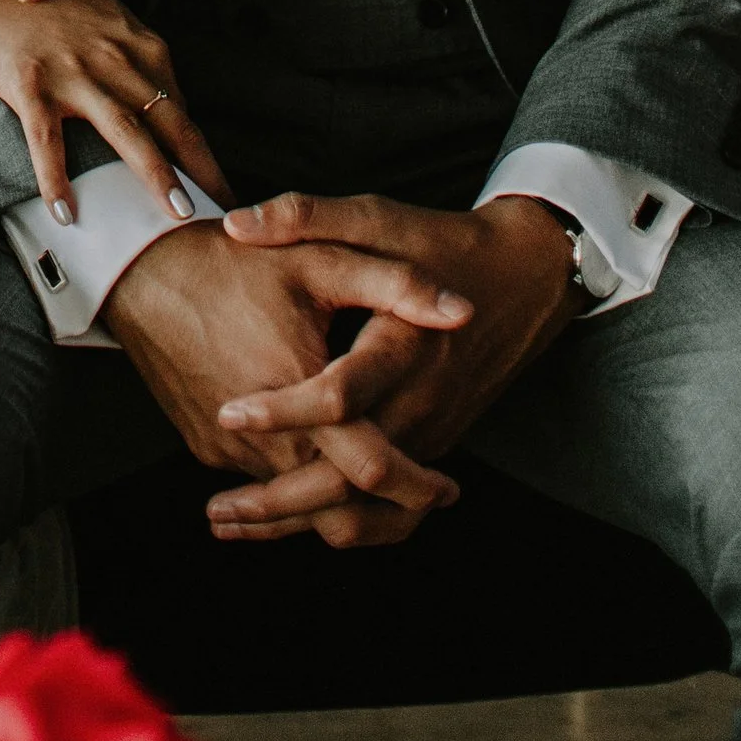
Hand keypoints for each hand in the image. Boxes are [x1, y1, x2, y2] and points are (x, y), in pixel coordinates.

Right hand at [0, 0, 225, 220]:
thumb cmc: (49, 5)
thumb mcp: (105, 20)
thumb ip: (137, 58)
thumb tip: (168, 105)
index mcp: (134, 42)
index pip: (179, 103)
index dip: (201, 147)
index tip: (216, 183)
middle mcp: (111, 56)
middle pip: (167, 118)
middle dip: (199, 165)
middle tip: (222, 207)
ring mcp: (71, 70)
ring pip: (124, 129)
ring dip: (156, 173)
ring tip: (178, 214)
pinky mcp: (29, 82)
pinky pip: (47, 139)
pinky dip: (56, 178)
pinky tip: (65, 214)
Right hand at [101, 210, 476, 546]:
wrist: (141, 271)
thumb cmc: (232, 261)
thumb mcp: (317, 259)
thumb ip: (394, 284)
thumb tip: (462, 311)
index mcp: (299, 392)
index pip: (371, 468)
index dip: (418, 484)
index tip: (450, 488)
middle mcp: (261, 438)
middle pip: (338, 505)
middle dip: (389, 508)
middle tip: (430, 496)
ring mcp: (228, 450)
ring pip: (298, 502)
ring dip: (343, 500)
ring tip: (383, 483)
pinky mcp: (205, 448)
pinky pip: (262, 480)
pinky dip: (298, 483)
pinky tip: (322, 460)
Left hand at [196, 192, 582, 540]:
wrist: (525, 280)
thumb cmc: (442, 243)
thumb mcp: (378, 216)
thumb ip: (308, 216)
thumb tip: (235, 223)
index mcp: (404, 345)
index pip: (341, 395)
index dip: (283, 409)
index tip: (226, 411)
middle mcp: (421, 402)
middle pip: (351, 476)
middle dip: (280, 500)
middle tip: (215, 511)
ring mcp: (430, 435)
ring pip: (367, 508)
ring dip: (300, 523)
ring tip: (231, 524)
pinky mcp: (430, 448)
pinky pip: (386, 508)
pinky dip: (336, 522)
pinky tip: (283, 521)